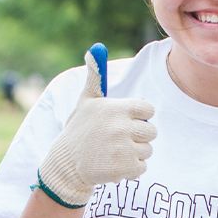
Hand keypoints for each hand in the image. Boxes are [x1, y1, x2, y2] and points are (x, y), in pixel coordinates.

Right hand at [38, 43, 156, 207]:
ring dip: (134, 154)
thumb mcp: (86, 102)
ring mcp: (123, 149)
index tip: (123, 123)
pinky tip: (113, 165)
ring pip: (148, 150)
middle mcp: (121, 127)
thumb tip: (95, 47)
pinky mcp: (124, 168)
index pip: (148, 110)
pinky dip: (130, 170)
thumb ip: (95, 77)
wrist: (65, 166)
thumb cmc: (79, 131)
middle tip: (117, 140)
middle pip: (151, 132)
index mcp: (116, 108)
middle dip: (137, 137)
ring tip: (113, 153)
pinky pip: (142, 167)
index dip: (138, 118)